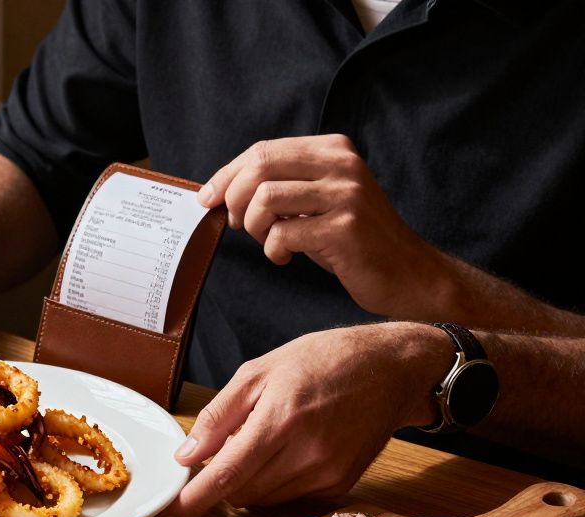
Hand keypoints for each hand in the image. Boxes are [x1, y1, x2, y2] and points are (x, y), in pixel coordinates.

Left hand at [156, 323, 448, 516]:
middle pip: (241, 492)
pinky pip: (289, 497)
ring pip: (263, 499)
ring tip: (263, 440)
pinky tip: (288, 449)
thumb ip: (220, 415)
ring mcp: (327, 473)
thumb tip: (188, 455)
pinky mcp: (341, 485)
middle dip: (220, 481)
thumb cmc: (323, 360)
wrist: (391, 368)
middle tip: (222, 450)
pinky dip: (274, 481)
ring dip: (247, 481)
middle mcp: (307, 453)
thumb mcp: (260, 370)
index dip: (193, 502)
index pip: (226, 474)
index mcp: (281, 419)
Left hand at [199, 134, 446, 317]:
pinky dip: (273, 250)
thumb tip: (221, 189)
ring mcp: (346, 195)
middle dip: (235, 198)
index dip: (227, 175)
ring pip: (266, 198)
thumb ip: (282, 184)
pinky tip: (285, 257)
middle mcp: (342, 164)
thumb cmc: (350, 238)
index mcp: (333, 149)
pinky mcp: (344, 228)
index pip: (263, 150)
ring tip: (268, 241)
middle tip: (239, 224)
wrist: (404, 272)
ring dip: (255, 226)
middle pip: (260, 166)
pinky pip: (283, 234)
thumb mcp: (317, 199)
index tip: (208, 198)